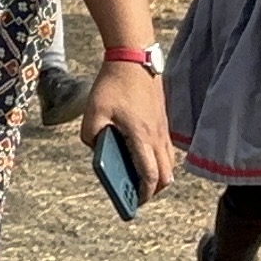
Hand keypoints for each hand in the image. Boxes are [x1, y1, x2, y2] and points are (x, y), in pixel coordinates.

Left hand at [75, 59, 173, 204]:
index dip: (145, 193)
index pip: (150, 175)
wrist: (134, 58)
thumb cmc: (112, 85)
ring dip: (159, 174)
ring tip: (140, 178)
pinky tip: (143, 155)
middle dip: (155, 189)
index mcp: (140, 136)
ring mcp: (163, 128)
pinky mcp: (163, 120)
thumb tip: (96, 148)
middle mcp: (157, 136)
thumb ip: (91, 136)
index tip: (136, 203)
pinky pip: (167, 148)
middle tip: (139, 194)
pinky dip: (160, 158)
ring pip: (169, 162)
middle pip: (167, 174)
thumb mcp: (92, 112)